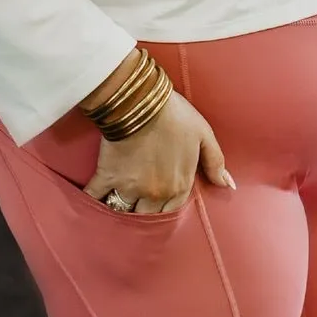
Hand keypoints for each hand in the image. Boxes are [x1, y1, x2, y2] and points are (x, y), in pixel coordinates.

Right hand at [85, 86, 233, 214]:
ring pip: (124, 210)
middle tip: (137, 208)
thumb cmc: (176, 115)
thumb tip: (228, 185)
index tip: (159, 206)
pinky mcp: (108, 176)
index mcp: (179, 186)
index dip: (166, 209)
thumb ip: (216, 163)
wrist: (142, 101)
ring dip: (120, 210)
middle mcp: (155, 193)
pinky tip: (88, 205)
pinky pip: (96, 197)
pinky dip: (91, 202)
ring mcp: (130, 187)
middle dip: (143, 213)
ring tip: (115, 207)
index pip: (173, 210)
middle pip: (148, 215)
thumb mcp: (204, 135)